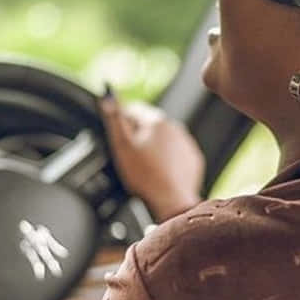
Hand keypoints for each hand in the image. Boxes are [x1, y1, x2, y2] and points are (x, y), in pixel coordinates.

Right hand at [100, 91, 204, 222]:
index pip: (134, 109)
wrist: (171, 200)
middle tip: (131, 157)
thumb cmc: (145, 175)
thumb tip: (107, 99)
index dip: (122, 121)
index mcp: (157, 121)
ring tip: (145, 168)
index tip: (119, 136)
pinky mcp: (193, 159)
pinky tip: (159, 173)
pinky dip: (167, 160)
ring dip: (154, 148)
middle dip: (139, 136)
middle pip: (150, 125)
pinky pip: (176, 155)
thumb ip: (114, 120)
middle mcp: (175, 127)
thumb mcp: (122, 146)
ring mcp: (186, 143)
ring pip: (164, 140)